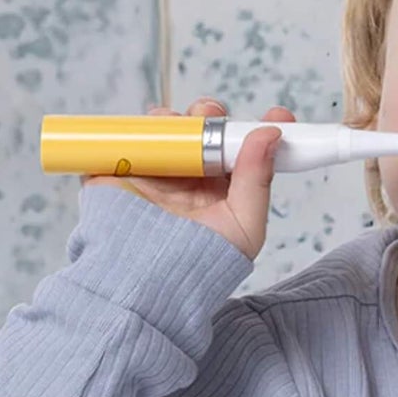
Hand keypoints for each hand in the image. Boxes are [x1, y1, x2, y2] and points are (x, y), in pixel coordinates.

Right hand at [81, 97, 293, 259]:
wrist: (142, 282)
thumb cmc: (198, 266)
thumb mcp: (243, 226)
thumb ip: (257, 180)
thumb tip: (271, 134)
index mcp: (221, 189)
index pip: (242, 151)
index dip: (257, 129)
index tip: (277, 114)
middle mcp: (189, 178)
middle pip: (201, 132)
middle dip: (209, 115)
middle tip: (210, 116)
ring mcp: (154, 174)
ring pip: (166, 131)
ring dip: (174, 119)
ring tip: (176, 125)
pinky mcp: (120, 173)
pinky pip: (128, 140)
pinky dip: (137, 129)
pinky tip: (148, 131)